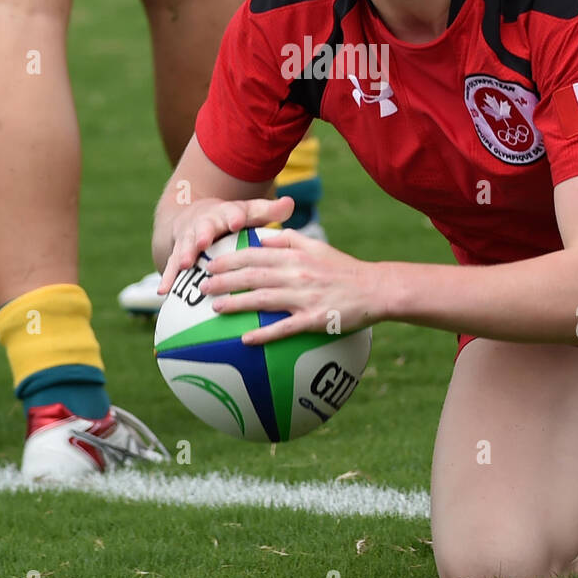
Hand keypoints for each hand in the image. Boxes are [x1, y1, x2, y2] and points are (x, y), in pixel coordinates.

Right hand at [157, 195, 294, 296]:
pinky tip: (163, 291)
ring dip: (184, 255)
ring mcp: (189, 239)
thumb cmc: (232, 219)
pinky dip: (167, 277)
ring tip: (185, 265)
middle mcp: (205, 225)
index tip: (236, 221)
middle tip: (202, 243)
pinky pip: (171, 266)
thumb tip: (290, 203)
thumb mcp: (250, 212)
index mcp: (225, 214)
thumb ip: (269, 211)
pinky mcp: (177, 254)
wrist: (195, 217)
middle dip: (203, 235)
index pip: (231, 213)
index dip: (234, 217)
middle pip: (204, 228)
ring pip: (185, 246)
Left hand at [200, 229, 381, 342]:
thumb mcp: (317, 247)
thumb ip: (289, 240)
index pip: (255, 255)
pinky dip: (265, 333)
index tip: (209, 264)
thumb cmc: (344, 269)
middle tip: (202, 287)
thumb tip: (261, 239)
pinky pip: (285, 328)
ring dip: (237, 303)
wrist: (375, 289)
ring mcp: (305, 297)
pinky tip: (246, 339)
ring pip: (264, 299)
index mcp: (295, 256)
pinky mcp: (314, 319)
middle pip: (253, 276)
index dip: (229, 259)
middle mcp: (297, 274)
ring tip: (215, 309)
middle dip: (224, 281)